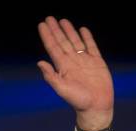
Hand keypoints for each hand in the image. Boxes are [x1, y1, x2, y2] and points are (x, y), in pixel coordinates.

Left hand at [37, 16, 113, 130]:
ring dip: (69, 31)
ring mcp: (84, 61)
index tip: (42, 25)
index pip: (53, 48)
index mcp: (63, 67)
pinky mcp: (96, 61)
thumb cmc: (78, 101)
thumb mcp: (62, 89)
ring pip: (75, 41)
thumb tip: (39, 62)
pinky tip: (82, 30)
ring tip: (63, 21)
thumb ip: (51, 76)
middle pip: (62, 42)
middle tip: (49, 18)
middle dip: (56, 30)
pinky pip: (91, 46)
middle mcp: (72, 62)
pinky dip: (87, 37)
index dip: (48, 36)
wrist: (96, 106)